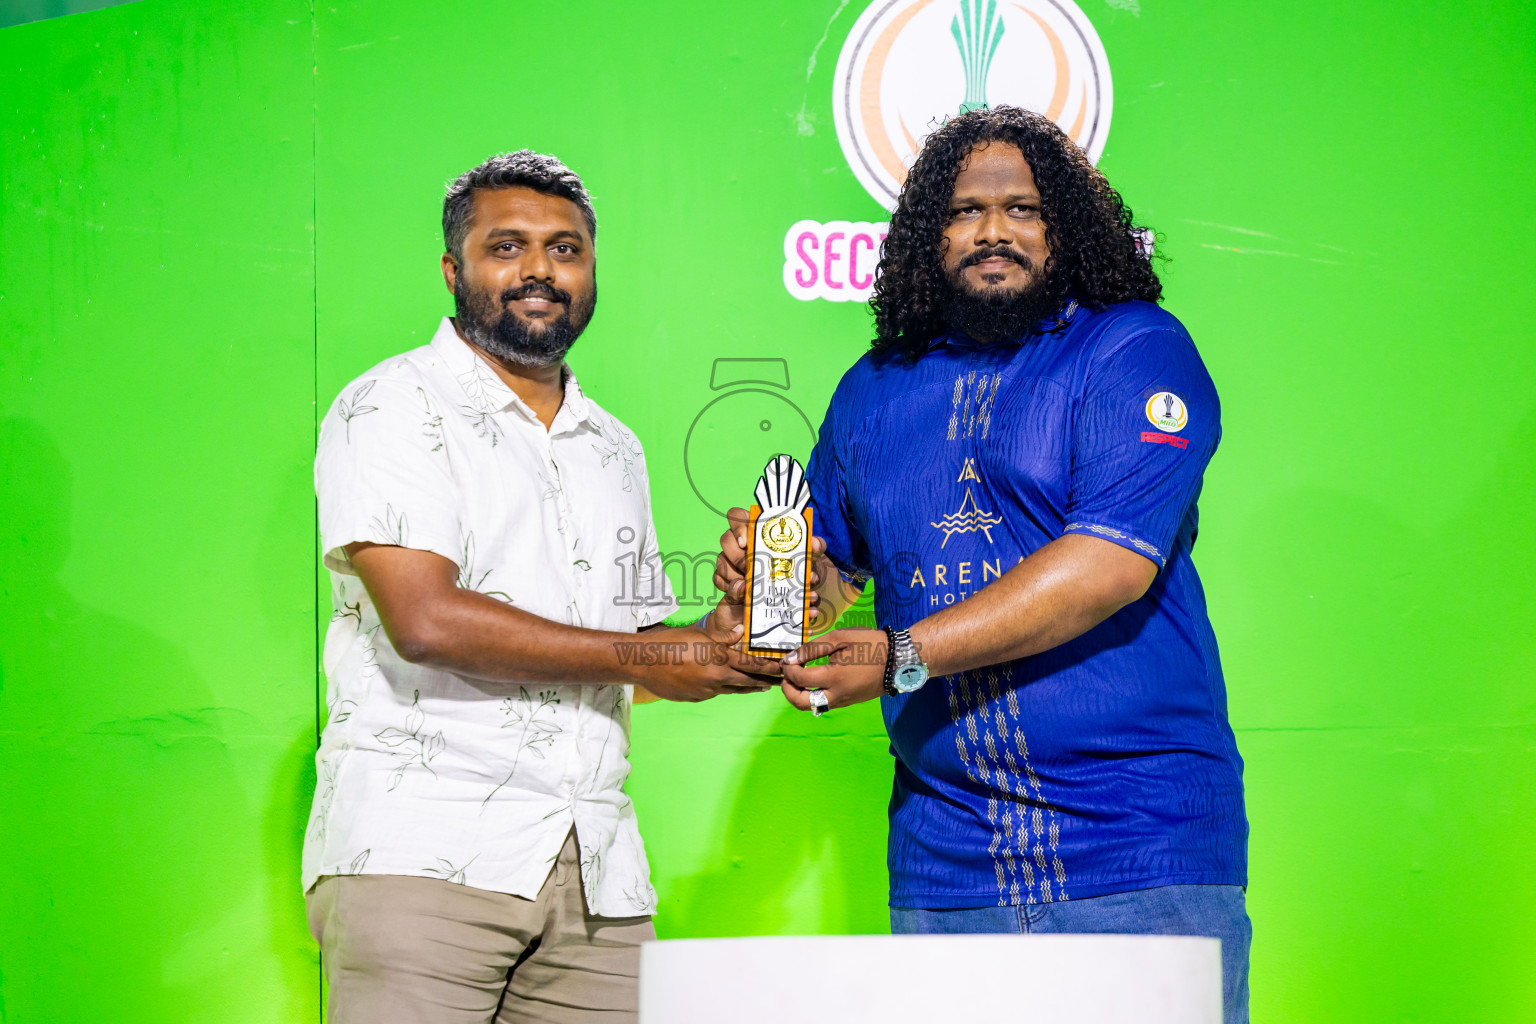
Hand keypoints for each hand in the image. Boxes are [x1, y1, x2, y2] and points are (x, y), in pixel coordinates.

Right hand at [627, 620, 782, 702]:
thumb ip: (723, 636)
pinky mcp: (696, 698)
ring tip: (760, 687)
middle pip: (748, 681)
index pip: (752, 664)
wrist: (644, 662)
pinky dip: (721, 688)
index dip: (769, 668)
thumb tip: (740, 632)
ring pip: (732, 689)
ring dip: (746, 688)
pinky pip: (714, 693)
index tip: (782, 669)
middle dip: (765, 682)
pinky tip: (723, 685)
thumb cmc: (671, 642)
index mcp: (720, 658)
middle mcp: (717, 677)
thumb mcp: (699, 633)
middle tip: (779, 683)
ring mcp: (707, 691)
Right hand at [712, 506, 832, 632]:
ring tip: (747, 587)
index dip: (738, 526)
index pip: (736, 515)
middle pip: (725, 539)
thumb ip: (814, 548)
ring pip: (720, 561)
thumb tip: (815, 544)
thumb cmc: (793, 568)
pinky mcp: (725, 579)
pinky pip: (718, 580)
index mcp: (755, 530)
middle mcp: (739, 543)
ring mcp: (729, 560)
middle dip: (736, 555)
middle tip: (749, 568)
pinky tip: (741, 594)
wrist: (785, 597)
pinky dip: (729, 587)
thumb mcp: (807, 558)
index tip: (746, 542)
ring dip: (733, 574)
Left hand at [779, 627, 887, 712]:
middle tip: (786, 675)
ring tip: (798, 677)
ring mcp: (843, 701)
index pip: (800, 679)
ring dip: (798, 694)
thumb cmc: (870, 644)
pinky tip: (813, 680)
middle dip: (787, 689)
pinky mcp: (848, 702)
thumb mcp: (840, 638)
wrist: (897, 659)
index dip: (789, 669)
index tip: (787, 659)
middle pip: (800, 703)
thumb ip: (813, 648)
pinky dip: (812, 695)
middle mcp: (837, 695)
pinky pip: (823, 704)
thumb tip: (792, 658)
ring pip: (811, 706)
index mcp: (835, 678)